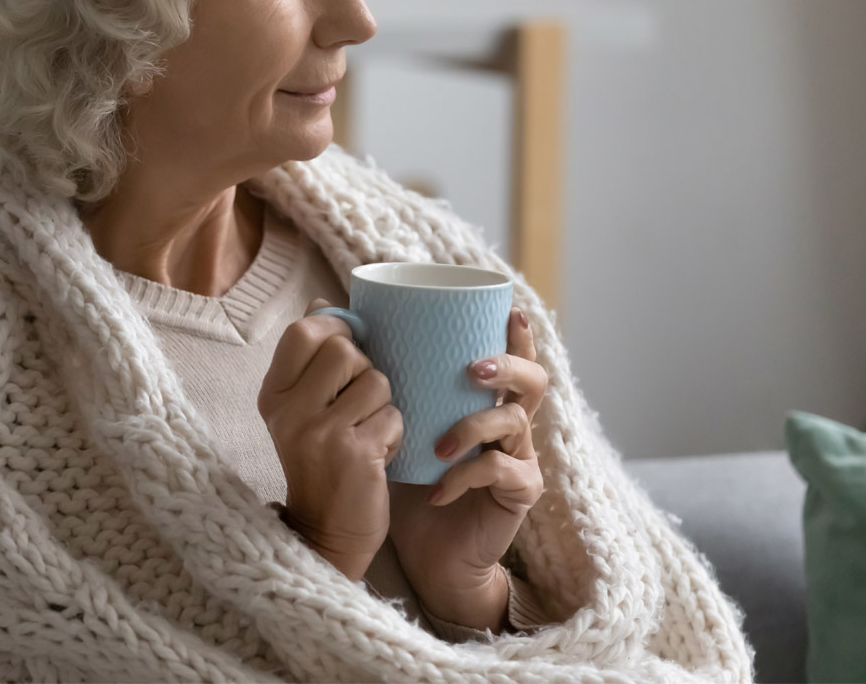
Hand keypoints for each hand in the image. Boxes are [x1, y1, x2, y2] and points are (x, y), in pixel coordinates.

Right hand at [257, 298, 403, 580]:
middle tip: (356, 404)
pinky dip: (394, 434)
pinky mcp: (355, 454)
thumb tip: (321, 302)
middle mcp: (290, 411)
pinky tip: (377, 455)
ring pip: (377, 380)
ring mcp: (321, 433)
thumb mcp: (300, 410)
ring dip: (383, 404)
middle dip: (364, 370)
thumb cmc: (321, 463)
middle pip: (347, 350)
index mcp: (274, 394)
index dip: (334, 327)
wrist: (326, 533)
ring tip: (366, 431)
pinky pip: (393, 415)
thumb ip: (310, 360)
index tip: (348, 345)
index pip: (303, 332)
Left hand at [387, 306, 547, 630]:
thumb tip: (331, 313)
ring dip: (474, 426)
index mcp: (485, 401)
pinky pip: (499, 471)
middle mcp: (511, 423)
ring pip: (516, 420)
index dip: (517, 333)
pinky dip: (464, 476)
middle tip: (473, 368)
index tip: (509, 309)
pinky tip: (436, 491)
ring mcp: (520, 457)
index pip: (511, 357)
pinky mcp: (520, 492)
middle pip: (534, 379)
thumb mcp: (394, 429)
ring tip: (439, 446)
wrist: (429, 556)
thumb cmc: (411, 485)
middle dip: (508, 364)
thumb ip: (378, 382)